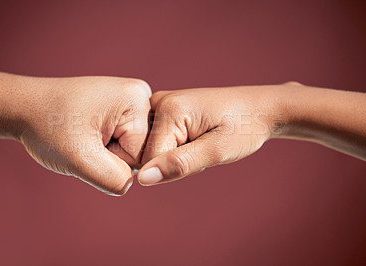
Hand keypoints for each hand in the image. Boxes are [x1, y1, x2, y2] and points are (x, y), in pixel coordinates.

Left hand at [0, 68, 151, 195]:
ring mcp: (131, 102)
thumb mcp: (80, 158)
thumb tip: (133, 183)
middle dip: (113, 157)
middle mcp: (140, 96)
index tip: (88, 144)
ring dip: (108, 153)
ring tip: (84, 137)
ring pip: (133, 150)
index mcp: (136, 99)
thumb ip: (115, 179)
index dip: (113, 162)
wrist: (25, 107)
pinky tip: (88, 135)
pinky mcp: (123, 109)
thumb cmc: (47, 126)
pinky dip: (106, 147)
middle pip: (143, 151)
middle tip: (84, 141)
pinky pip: (125, 142)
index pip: (144, 155)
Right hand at [138, 85, 284, 184]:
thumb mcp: (217, 151)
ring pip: (153, 148)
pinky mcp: (165, 110)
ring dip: (176, 154)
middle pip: (149, 152)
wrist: (259, 108)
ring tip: (202, 141)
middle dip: (175, 160)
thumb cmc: (244, 127)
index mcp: (169, 108)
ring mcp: (161, 104)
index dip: (176, 167)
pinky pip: (159, 140)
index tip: (202, 154)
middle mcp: (158, 102)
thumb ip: (179, 164)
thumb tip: (143, 179)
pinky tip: (196, 138)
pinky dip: (177, 146)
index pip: (149, 158)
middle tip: (203, 148)